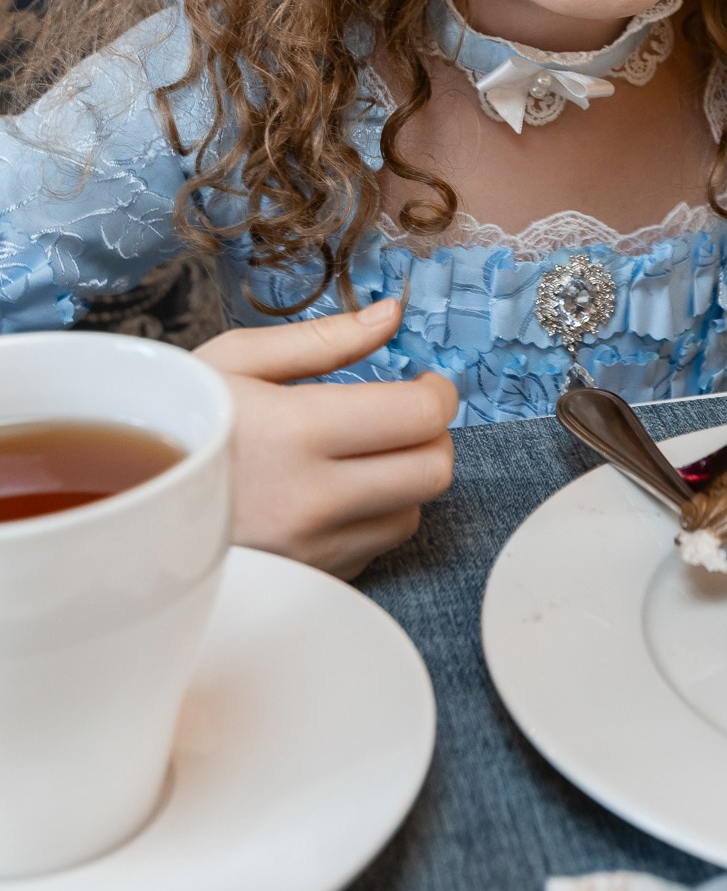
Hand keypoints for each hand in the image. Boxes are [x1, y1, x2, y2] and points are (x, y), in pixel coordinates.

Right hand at [196, 299, 456, 579]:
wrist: (126, 500)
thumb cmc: (181, 420)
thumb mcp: (238, 359)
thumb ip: (325, 338)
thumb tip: (392, 314)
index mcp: (298, 430)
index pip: (419, 416)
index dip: (437, 392)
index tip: (424, 382)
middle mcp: (312, 499)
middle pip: (433, 471)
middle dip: (432, 435)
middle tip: (404, 415)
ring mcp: (313, 548)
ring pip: (412, 513)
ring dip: (404, 479)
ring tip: (360, 453)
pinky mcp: (310, 576)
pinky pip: (375, 545)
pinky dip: (371, 516)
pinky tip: (332, 491)